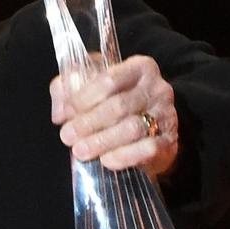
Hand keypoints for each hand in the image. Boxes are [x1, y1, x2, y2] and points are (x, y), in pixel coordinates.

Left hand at [50, 54, 178, 175]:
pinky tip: (105, 161)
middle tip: (67, 136)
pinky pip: (147, 149)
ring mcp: (166, 115)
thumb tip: (60, 113)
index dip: (84, 97)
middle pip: (119, 106)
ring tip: (80, 151)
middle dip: (88, 123)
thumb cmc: (116, 101)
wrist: (152, 128)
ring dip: (102, 141)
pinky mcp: (169, 141)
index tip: (66, 112)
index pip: (109, 79)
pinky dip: (123, 156)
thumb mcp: (92, 86)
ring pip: (132, 128)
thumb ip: (69, 89)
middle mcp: (157, 88)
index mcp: (139, 68)